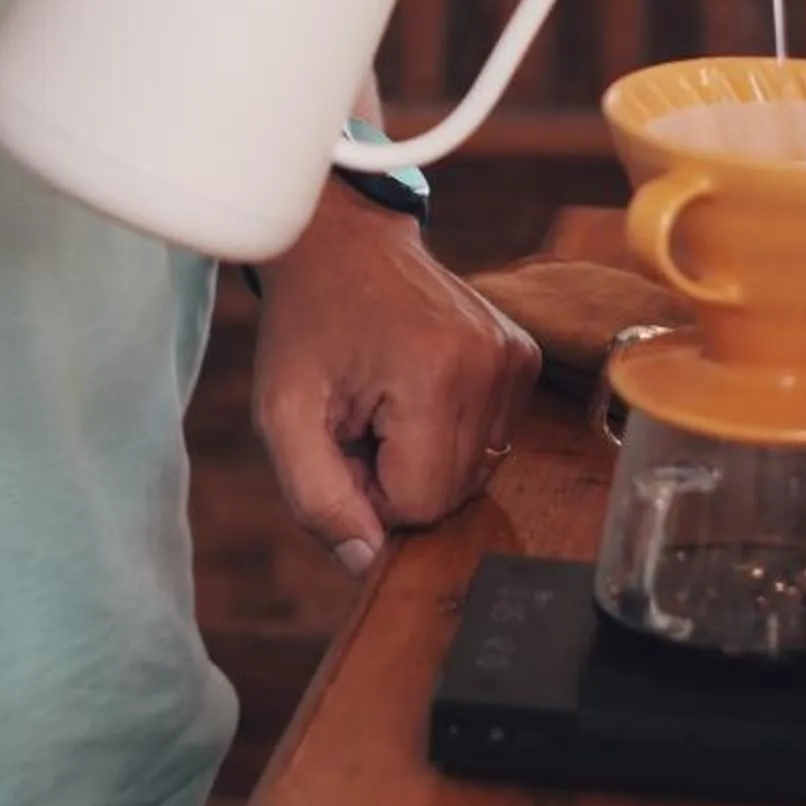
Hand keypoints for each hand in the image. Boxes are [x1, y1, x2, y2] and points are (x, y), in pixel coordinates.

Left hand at [250, 183, 540, 574]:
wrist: (341, 242)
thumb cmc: (306, 325)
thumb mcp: (283, 414)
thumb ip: (317, 499)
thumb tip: (367, 562)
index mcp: (433, 376)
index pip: (421, 505)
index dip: (371, 492)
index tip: (345, 441)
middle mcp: (489, 364)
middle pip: (453, 493)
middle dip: (399, 476)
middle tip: (360, 420)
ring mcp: (513, 356)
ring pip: (477, 471)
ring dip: (425, 456)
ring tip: (386, 400)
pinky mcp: (522, 354)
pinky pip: (495, 438)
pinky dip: (453, 430)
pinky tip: (418, 386)